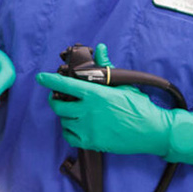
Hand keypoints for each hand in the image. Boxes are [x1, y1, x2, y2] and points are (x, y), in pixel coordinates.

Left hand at [36, 44, 192, 165]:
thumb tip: (100, 49)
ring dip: (65, 115)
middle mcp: (88, 111)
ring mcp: (88, 128)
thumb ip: (106, 68)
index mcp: (95, 94)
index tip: (41, 77)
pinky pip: (70, 137)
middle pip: (59, 105)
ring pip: (64, 121)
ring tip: (72, 112)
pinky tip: (76, 127)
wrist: (151, 131)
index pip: (65, 84)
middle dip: (55, 99)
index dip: (50, 80)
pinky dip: (70, 131)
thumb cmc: (139, 106)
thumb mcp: (122, 84)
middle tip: (58, 97)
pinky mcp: (91, 142)